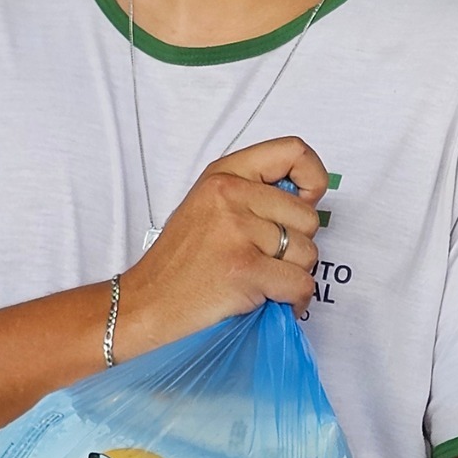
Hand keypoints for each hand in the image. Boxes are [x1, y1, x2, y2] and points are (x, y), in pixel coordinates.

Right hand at [116, 135, 325, 353]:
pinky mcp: (245, 268)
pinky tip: (272, 302)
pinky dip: (295, 301)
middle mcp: (229, 195)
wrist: (145, 305)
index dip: (312, 180)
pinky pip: (301, 285)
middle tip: (264, 259)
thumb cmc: (180, 263)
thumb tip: (309, 199)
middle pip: (308, 217)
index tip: (306, 202)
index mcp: (224, 174)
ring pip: (308, 254)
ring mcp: (237, 231)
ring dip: (292, 275)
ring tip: (259, 280)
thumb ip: (252, 195)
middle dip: (297, 245)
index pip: (294, 152)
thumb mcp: (209, 206)